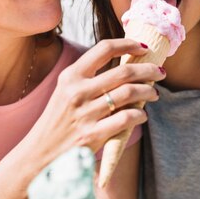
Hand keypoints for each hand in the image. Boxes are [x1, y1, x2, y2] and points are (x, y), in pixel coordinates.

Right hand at [30, 38, 163, 154]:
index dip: (128, 44)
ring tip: (154, 94)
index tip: (143, 48)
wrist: (40, 154)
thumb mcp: (66, 93)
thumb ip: (89, 79)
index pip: (104, 49)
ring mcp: (85, 113)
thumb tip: (126, 68)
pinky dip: (140, 115)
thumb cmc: (58, 122)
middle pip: (123, 71)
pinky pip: (127, 118)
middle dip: (148, 70)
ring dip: (148, 91)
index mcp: (70, 76)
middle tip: (159, 73)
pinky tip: (141, 116)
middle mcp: (77, 91)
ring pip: (129, 93)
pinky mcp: (92, 135)